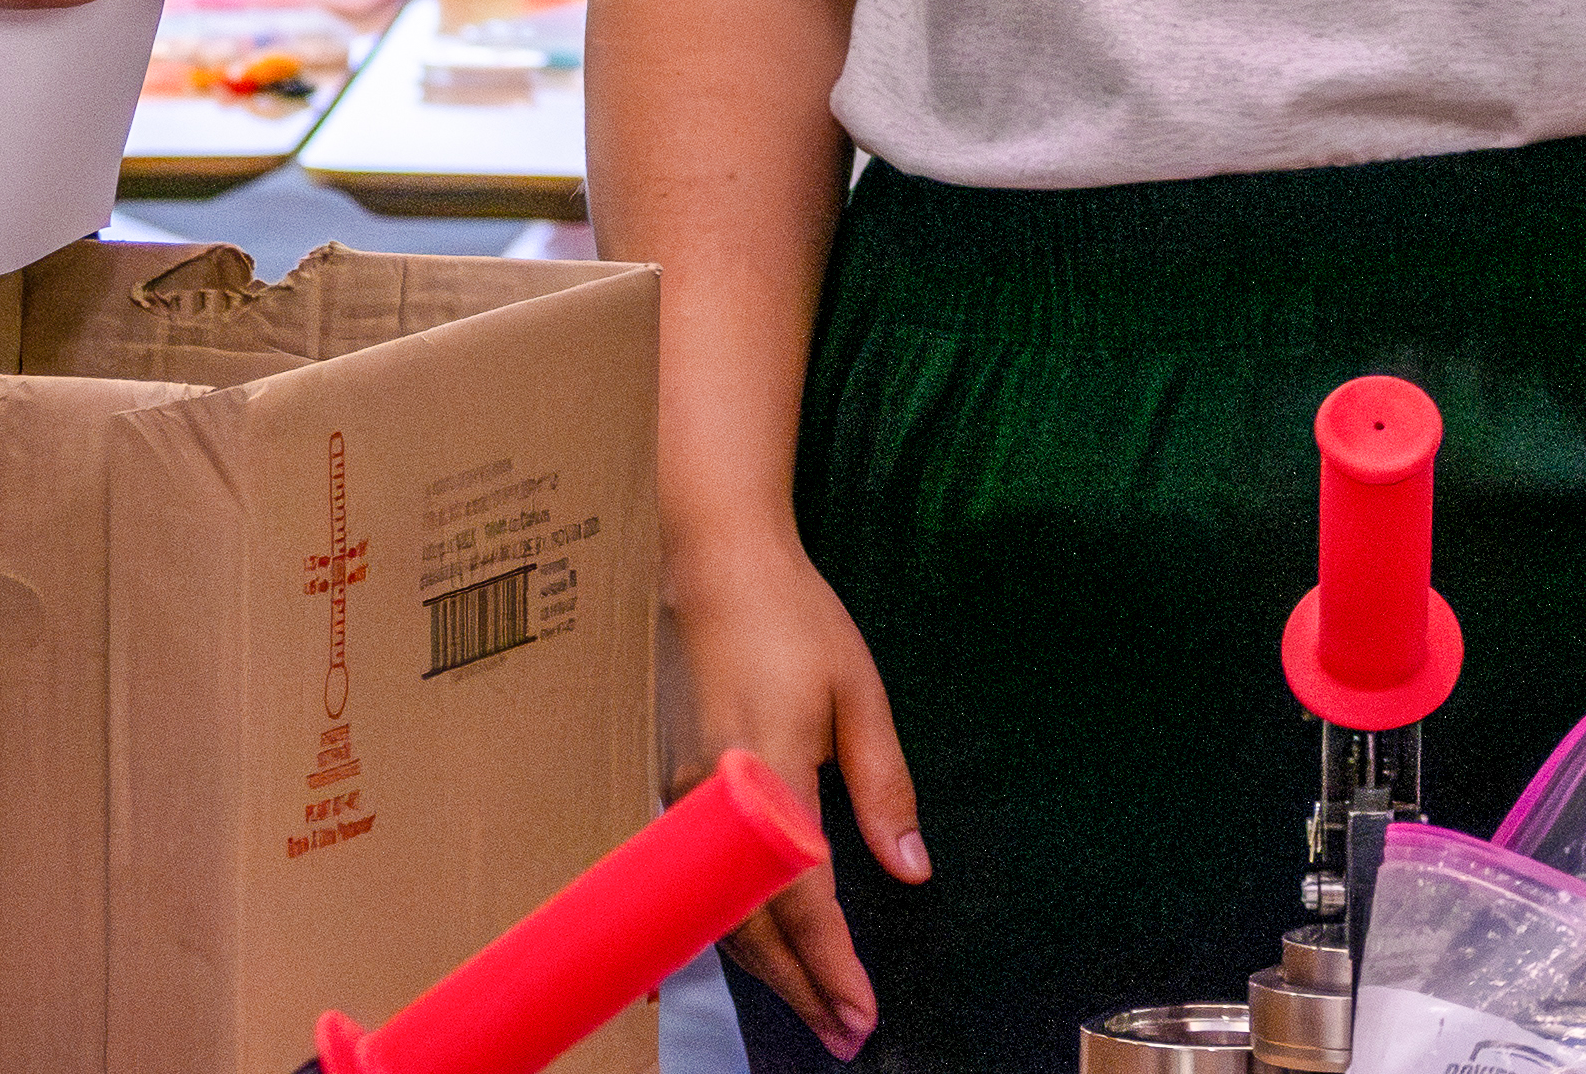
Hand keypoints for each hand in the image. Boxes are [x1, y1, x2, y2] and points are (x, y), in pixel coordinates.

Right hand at [674, 531, 917, 1060]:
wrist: (712, 560)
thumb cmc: (792, 617)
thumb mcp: (858, 692)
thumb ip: (883, 785)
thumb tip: (910, 867)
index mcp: (763, 770)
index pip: (797, 893)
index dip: (830, 961)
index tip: (861, 1009)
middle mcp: (710, 796)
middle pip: (749, 920)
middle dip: (800, 986)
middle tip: (846, 1034)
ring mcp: (682, 796)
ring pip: (719, 906)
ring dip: (768, 965)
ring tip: (816, 1006)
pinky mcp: (676, 788)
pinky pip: (700, 879)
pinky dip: (732, 925)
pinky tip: (754, 952)